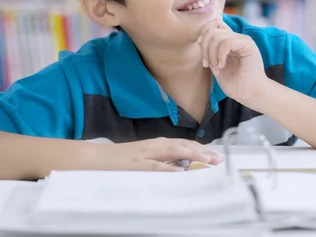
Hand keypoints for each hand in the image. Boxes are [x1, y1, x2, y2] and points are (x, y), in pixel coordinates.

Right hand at [95, 137, 221, 170]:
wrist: (97, 158)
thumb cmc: (122, 159)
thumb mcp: (146, 156)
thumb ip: (163, 160)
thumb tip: (181, 168)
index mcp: (158, 143)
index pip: (184, 144)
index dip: (201, 149)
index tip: (215, 156)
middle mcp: (155, 146)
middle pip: (183, 146)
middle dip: (202, 152)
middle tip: (217, 159)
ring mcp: (146, 154)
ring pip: (173, 152)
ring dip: (191, 155)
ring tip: (206, 161)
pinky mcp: (137, 164)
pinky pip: (154, 166)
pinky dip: (168, 168)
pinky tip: (179, 172)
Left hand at [198, 19, 268, 106]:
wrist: (251, 94)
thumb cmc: (235, 83)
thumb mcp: (216, 64)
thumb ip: (210, 51)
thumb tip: (200, 38)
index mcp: (229, 41)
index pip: (213, 26)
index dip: (203, 37)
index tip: (203, 56)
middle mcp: (236, 37)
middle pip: (212, 30)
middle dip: (204, 48)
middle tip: (207, 65)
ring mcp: (243, 39)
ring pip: (217, 36)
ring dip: (212, 54)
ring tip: (216, 68)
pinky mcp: (248, 44)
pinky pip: (227, 42)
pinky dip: (220, 55)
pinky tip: (222, 66)